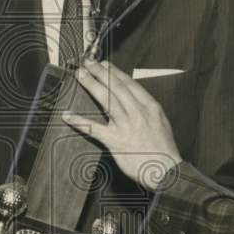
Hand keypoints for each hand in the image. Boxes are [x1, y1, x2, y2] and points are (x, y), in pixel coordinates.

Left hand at [62, 61, 181, 190]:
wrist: (166, 171)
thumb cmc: (164, 150)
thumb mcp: (161, 123)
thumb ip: (147, 110)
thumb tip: (134, 100)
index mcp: (150, 107)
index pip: (130, 85)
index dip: (115, 72)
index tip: (105, 64)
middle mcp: (138, 113)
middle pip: (117, 87)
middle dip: (101, 73)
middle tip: (88, 63)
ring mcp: (126, 126)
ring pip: (107, 100)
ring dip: (92, 85)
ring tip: (80, 75)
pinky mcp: (115, 141)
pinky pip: (94, 128)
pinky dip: (79, 121)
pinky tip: (68, 115)